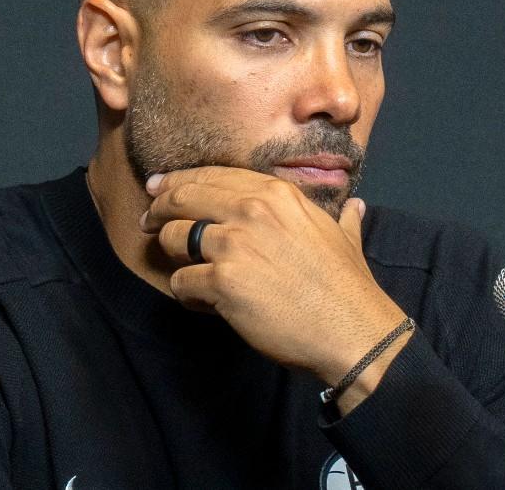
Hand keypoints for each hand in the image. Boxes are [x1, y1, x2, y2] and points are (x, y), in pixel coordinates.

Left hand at [139, 166, 407, 391]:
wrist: (351, 328)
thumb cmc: (348, 286)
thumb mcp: (345, 238)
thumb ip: (343, 218)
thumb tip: (355, 208)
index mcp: (277, 194)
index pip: (213, 175)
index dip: (180, 181)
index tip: (161, 189)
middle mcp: (252, 210)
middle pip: (183, 197)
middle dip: (159, 209)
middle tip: (149, 222)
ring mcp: (235, 244)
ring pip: (173, 237)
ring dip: (170, 254)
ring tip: (181, 268)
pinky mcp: (223, 282)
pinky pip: (181, 282)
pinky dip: (185, 293)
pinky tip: (200, 301)